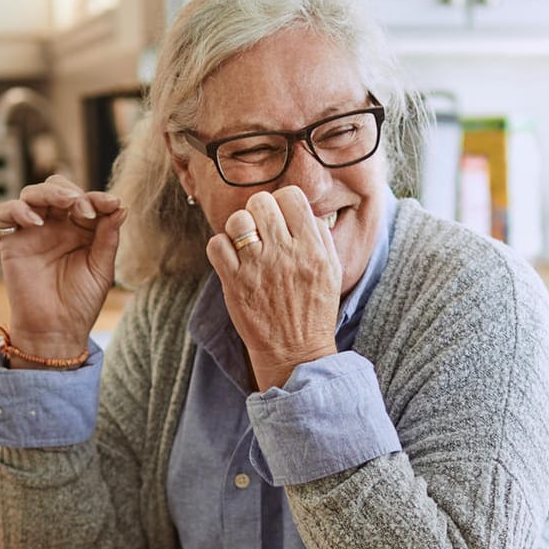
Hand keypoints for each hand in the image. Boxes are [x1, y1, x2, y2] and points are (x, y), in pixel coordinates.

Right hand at [0, 174, 125, 362]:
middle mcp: (55, 226)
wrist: (56, 329)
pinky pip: (3, 214)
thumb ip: (108, 236)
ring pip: (32, 194)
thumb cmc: (81, 302)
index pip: (85, 200)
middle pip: (56, 188)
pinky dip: (17, 210)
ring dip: (49, 192)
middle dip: (72, 191)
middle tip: (85, 208)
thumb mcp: (102, 268)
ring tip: (66, 204)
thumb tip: (121, 206)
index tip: (112, 204)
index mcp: (80, 229)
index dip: (98, 198)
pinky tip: (36, 222)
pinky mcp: (11, 242)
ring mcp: (32, 231)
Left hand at [205, 186, 339, 389]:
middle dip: (259, 212)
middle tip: (262, 231)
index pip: (291, 196)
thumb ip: (320, 235)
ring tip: (246, 245)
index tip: (281, 218)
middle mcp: (285, 254)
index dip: (282, 203)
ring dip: (239, 229)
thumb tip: (302, 208)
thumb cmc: (314, 309)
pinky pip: (216, 244)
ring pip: (237, 220)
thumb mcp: (332, 270)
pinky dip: (221, 247)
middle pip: (261, 202)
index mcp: (312, 248)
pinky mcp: (235, 283)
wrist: (295, 352)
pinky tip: (232, 259)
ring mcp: (258, 268)